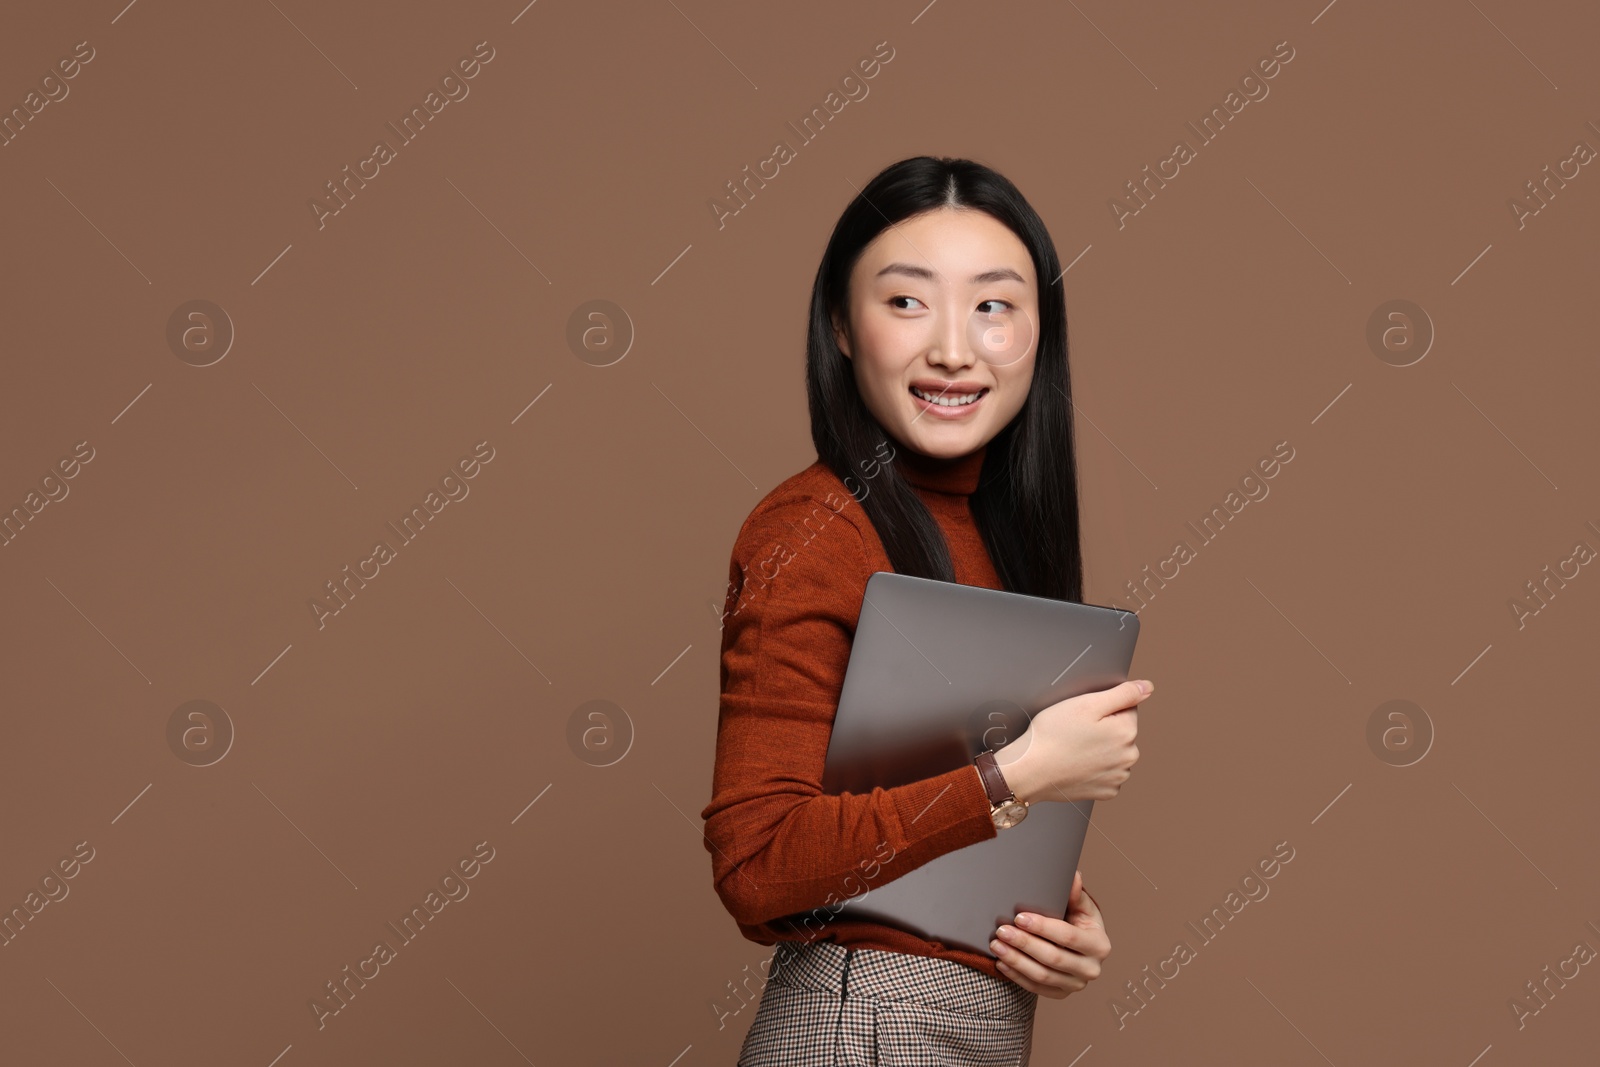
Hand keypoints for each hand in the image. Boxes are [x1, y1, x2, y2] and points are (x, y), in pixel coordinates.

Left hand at [989, 870, 1109, 998]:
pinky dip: (1016, 976)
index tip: (1019, 917)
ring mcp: (1076, 985)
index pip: (1068, 937)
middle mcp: (1091, 969)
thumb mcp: (1082, 907)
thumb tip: (1073, 875)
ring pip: (1042, 976)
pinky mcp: (1061, 994)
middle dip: (1024, 943)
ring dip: (1016, 961)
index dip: (1043, 927)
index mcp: (1099, 945)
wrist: (1081, 948)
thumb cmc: (1079, 922)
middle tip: (1001, 931)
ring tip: (997, 945)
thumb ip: (1076, 893)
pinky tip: (1001, 963)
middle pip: (1053, 958)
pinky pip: (1036, 988)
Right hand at [996, 680, 1151, 803]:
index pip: (1126, 707)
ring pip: (1114, 752)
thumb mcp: (1086, 703)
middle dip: (1103, 728)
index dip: (1103, 707)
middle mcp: (1129, 757)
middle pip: (1121, 731)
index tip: (1084, 715)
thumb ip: (1123, 693)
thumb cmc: (1052, 735)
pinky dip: (1094, 767)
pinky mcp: (1105, 791)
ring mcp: (1117, 777)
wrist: (1029, 770)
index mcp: (1127, 731)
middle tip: (1075, 731)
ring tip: (1073, 747)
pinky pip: (1106, 772)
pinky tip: (1076, 763)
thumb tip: (1147, 687)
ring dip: (1099, 748)